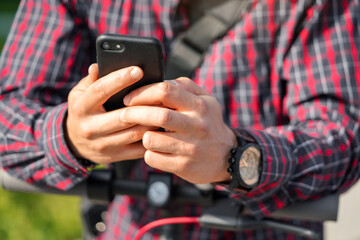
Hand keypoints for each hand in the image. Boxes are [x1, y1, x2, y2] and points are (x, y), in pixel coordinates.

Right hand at [65, 64, 155, 163]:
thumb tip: (97, 66)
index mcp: (81, 108)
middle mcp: (90, 128)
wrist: (76, 144)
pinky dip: (152, 136)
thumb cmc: (84, 111)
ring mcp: (103, 145)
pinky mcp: (115, 156)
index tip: (138, 70)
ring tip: (165, 107)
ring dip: (152, 121)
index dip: (120, 79)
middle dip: (144, 104)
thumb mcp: (80, 94)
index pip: (101, 91)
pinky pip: (138, 148)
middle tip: (161, 92)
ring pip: (134, 133)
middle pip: (123, 116)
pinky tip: (161, 126)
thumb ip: (91, 81)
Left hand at [122, 78, 236, 183]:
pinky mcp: (183, 166)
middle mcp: (197, 126)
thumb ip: (184, 86)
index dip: (143, 92)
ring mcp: (190, 148)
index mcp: (199, 106)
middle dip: (134, 113)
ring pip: (151, 139)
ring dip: (142, 136)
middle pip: (158, 115)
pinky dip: (148, 153)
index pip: (166, 91)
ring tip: (147, 134)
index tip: (130, 98)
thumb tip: (159, 80)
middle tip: (123, 114)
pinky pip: (152, 158)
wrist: (227, 157)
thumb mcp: (206, 100)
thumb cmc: (209, 124)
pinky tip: (156, 150)